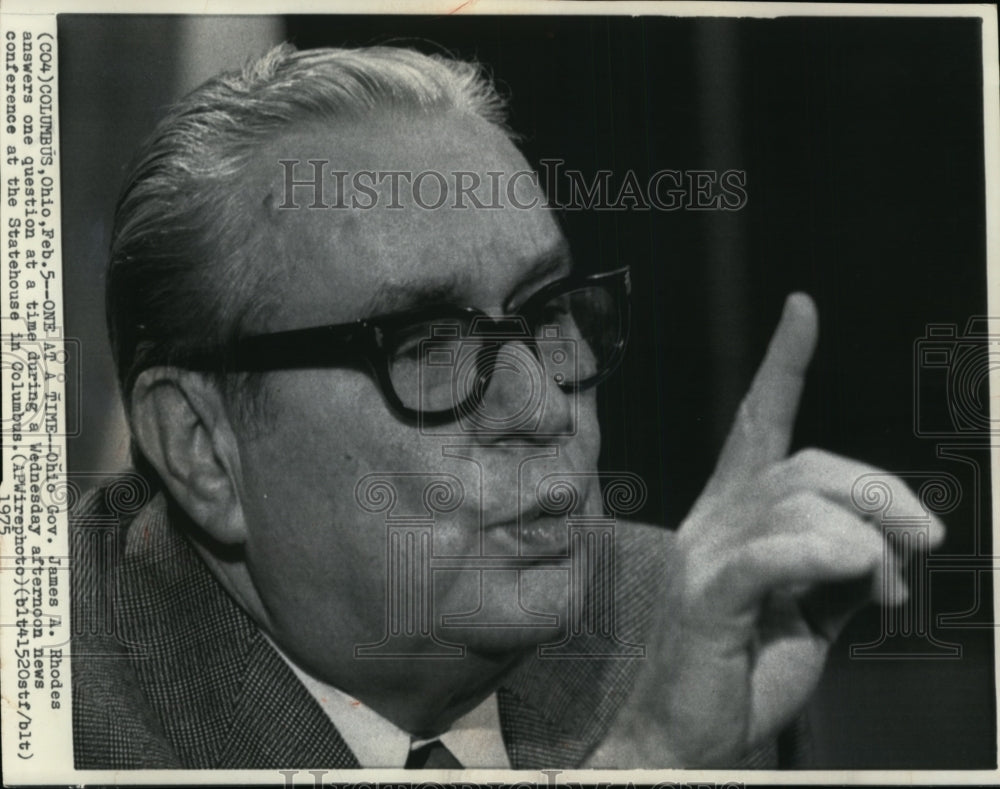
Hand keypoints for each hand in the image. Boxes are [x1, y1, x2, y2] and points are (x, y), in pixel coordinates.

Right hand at [588, 294, 944, 766]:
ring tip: (882, 591)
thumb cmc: (748, 668)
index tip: (802, 311)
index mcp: (737, 513)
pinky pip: (766, 555)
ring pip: (796, 503)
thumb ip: (849, 563)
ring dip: (866, 541)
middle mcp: (715, 519)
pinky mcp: (704, 597)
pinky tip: (856, 572)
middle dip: (882, 490)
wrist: (690, 737)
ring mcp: (705, 555)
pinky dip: (819, 554)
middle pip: (806, 464)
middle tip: (928, 540)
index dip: (783, 365)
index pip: (758, 423)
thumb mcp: (819, 609)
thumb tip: (892, 544)